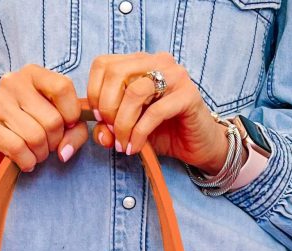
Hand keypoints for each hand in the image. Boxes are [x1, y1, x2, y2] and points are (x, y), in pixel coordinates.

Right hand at [0, 65, 88, 181]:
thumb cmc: (32, 131)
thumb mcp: (60, 125)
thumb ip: (75, 132)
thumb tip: (65, 152)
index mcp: (33, 74)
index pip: (62, 88)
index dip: (72, 114)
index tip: (67, 126)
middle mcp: (12, 82)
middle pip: (52, 119)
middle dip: (55, 142)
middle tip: (47, 145)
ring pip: (35, 137)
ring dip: (40, 154)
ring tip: (35, 153)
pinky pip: (18, 148)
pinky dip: (27, 161)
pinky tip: (25, 161)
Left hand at [87, 52, 231, 174]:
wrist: (197, 145)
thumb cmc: (163, 132)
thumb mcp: (128, 130)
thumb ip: (109, 128)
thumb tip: (100, 132)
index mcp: (139, 63)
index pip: (103, 64)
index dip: (94, 92)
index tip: (98, 118)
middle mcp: (157, 62)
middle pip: (115, 74)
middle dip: (106, 108)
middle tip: (112, 132)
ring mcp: (175, 75)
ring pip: (134, 92)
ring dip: (123, 123)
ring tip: (123, 143)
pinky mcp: (188, 95)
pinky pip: (155, 112)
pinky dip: (139, 133)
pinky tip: (135, 147)